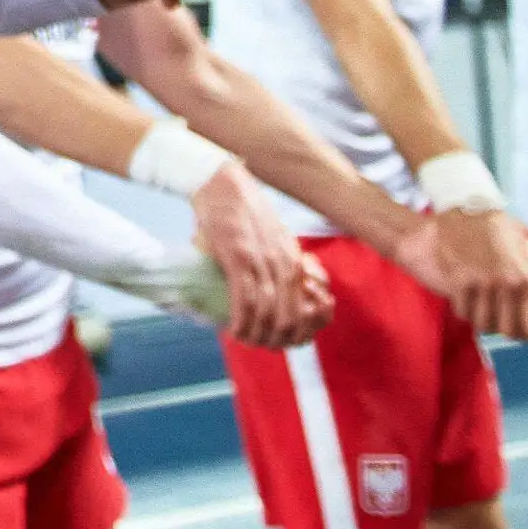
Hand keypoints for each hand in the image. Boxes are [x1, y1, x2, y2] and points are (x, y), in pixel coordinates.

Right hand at [192, 164, 332, 348]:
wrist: (222, 182)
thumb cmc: (242, 210)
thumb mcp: (272, 236)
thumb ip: (277, 260)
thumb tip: (271, 288)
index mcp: (293, 260)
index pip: (305, 309)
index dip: (294, 333)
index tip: (277, 341)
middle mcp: (283, 263)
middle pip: (289, 316)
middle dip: (276, 339)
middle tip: (259, 345)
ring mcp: (261, 260)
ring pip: (268, 312)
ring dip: (257, 334)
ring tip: (244, 341)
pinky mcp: (238, 257)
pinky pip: (246, 298)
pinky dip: (242, 320)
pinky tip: (234, 330)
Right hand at [413, 204, 527, 341]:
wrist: (432, 227)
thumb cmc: (474, 226)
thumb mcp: (514, 230)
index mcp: (526, 274)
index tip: (525, 321)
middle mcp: (507, 283)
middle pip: (512, 331)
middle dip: (509, 329)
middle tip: (504, 319)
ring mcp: (481, 286)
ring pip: (487, 326)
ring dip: (486, 319)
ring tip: (484, 307)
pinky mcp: (458, 288)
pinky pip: (466, 316)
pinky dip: (466, 311)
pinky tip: (466, 299)